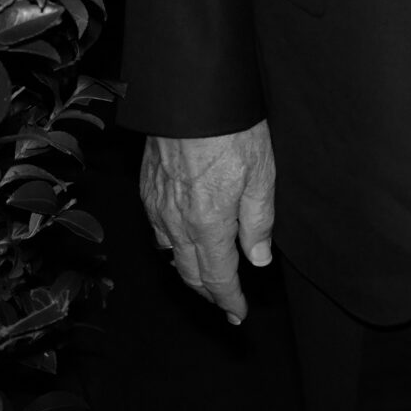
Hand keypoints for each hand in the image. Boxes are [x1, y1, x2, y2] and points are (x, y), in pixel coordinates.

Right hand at [140, 121, 275, 324]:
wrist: (190, 96)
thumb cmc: (231, 130)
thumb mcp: (262, 175)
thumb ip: (258, 222)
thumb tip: (257, 260)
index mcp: (209, 224)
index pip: (218, 277)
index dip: (229, 300)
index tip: (239, 314)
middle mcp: (177, 222)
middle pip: (191, 272)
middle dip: (210, 294)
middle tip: (225, 306)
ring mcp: (158, 206)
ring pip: (170, 254)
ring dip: (189, 272)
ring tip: (205, 280)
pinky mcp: (148, 188)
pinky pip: (157, 230)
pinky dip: (169, 246)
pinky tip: (178, 244)